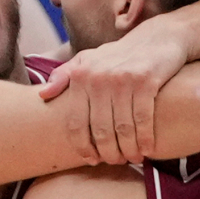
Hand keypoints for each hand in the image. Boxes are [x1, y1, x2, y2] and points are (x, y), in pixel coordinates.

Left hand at [40, 17, 189, 163]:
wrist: (157, 37)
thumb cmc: (118, 55)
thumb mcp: (87, 59)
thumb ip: (63, 76)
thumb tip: (42, 95)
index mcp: (80, 76)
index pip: (75, 122)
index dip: (82, 146)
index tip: (91, 159)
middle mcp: (98, 78)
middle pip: (100, 129)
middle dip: (108, 152)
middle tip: (115, 161)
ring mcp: (122, 79)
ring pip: (122, 128)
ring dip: (128, 149)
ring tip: (131, 158)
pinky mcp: (145, 80)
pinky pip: (143, 119)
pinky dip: (145, 139)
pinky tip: (147, 149)